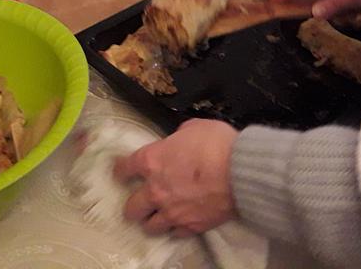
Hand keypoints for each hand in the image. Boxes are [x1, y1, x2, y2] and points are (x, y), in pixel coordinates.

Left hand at [114, 119, 238, 237]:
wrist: (241, 172)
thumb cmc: (218, 145)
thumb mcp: (195, 127)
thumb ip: (180, 136)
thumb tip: (180, 140)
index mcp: (152, 161)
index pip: (124, 168)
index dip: (120, 170)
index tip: (120, 172)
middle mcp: (156, 190)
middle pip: (131, 207)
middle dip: (132, 205)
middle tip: (138, 203)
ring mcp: (172, 211)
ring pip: (149, 226)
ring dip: (151, 221)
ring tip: (155, 218)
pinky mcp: (190, 226)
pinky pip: (175, 233)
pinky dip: (175, 229)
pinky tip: (178, 224)